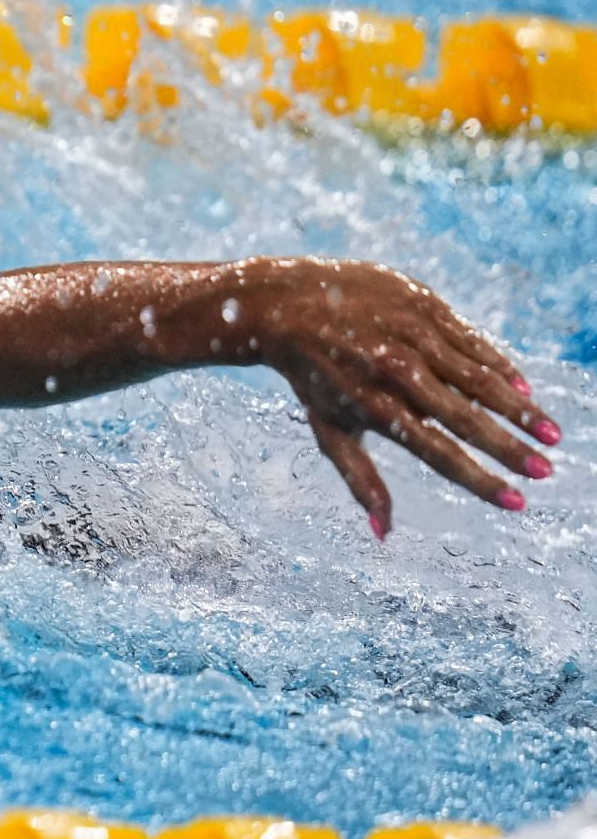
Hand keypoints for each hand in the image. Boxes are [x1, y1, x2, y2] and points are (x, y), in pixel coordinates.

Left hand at [238, 259, 561, 535]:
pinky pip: (471, 341)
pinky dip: (499, 366)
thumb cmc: (312, 376)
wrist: (286, 304)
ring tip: (552, 434)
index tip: (516, 502)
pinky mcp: (423, 305)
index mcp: (376, 406)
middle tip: (546, 472)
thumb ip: (361, 480)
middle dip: (511, 449)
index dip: (481, 481)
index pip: (440, 454)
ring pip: (479, 378)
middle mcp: (396, 371)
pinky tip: (524, 389)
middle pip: (466, 419)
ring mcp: (412, 335)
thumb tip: (383, 534)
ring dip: (520, 409)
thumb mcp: (328, 429)